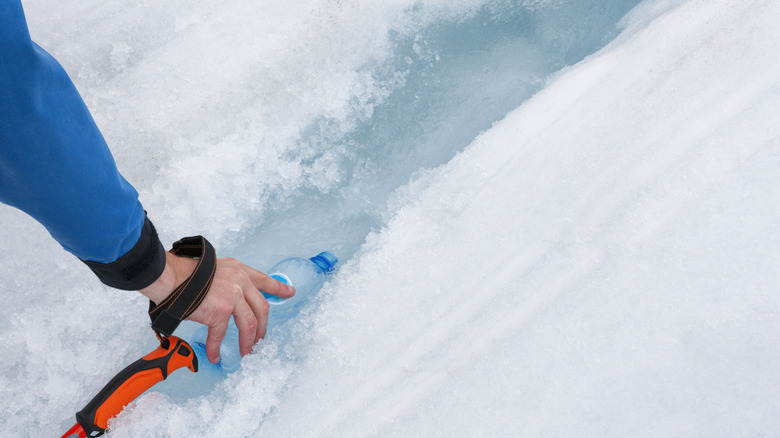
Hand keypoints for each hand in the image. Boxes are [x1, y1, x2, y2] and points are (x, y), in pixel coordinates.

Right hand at [139, 252, 294, 363]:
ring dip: (248, 341)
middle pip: (262, 308)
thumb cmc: (186, 273)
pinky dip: (216, 347)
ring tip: (247, 351)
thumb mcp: (215, 269)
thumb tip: (232, 296)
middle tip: (262, 338)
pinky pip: (220, 334)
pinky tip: (215, 355)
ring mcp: (232, 297)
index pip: (264, 280)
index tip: (290, 292)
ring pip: (249, 324)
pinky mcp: (220, 311)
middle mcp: (240, 282)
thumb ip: (228, 280)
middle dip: (264, 326)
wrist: (172, 276)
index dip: (278, 288)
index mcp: (239, 271)